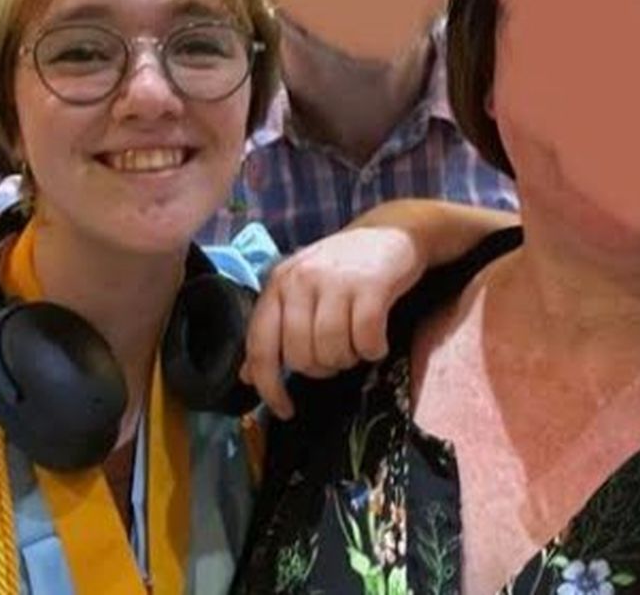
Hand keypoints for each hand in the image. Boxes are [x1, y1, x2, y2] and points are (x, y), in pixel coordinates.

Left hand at [241, 226, 424, 419]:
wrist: (391, 231)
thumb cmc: (342, 268)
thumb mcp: (301, 290)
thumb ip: (274, 329)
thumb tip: (247, 376)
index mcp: (277, 283)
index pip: (259, 344)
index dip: (268, 385)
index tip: (283, 409)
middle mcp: (300, 280)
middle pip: (299, 355)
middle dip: (321, 368)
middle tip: (337, 355)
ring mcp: (335, 281)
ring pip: (331, 350)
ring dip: (348, 359)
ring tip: (356, 343)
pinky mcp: (371, 285)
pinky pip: (366, 339)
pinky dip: (373, 349)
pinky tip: (376, 341)